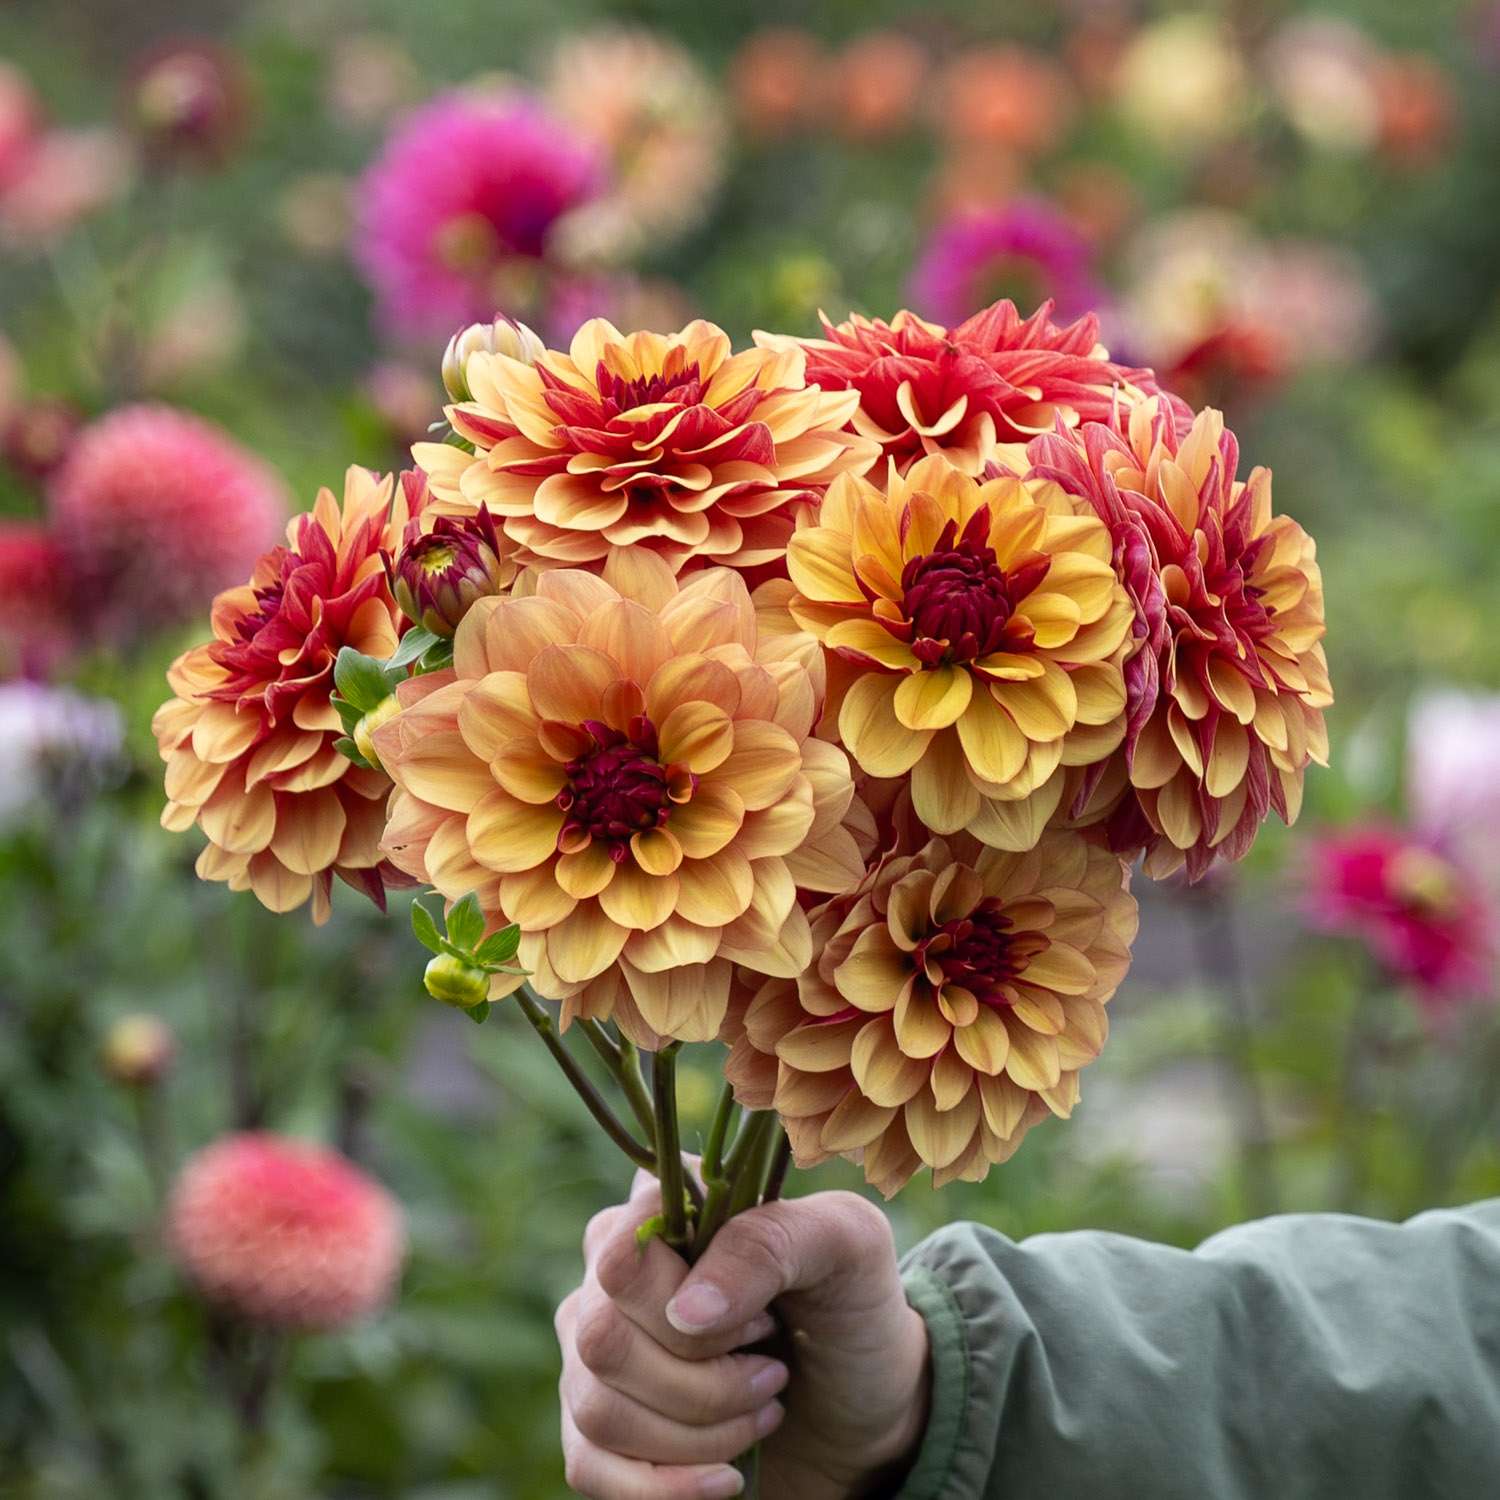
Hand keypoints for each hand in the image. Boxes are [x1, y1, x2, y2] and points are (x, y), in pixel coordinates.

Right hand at [555, 1171, 930, 1499]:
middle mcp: (611, 1274)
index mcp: (661, 1209)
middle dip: (703, 1381)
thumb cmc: (853, 1305)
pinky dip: (663, 1487)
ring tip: (763, 1413)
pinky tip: (725, 1478)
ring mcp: (595, 1352)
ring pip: (596, 1407)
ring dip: (696, 1433)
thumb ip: (768, 1243)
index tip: (765, 1319)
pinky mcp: (599, 1427)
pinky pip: (588, 1466)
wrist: (863, 1405)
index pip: (622, 1247)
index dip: (687, 1298)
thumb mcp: (846, 1246)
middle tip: (773, 1375)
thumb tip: (687, 1310)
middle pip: (603, 1337)